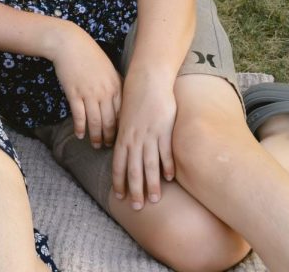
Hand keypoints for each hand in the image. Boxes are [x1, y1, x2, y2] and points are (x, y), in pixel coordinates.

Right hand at [50, 24, 121, 148]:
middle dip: (110, 136)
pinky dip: (80, 127)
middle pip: (111, 121)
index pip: (123, 114)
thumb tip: (120, 102)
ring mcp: (89, 93)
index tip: (121, 137)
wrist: (69, 44)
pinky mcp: (74, 93)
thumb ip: (115, 85)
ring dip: (96, 136)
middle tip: (109, 147)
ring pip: (95, 121)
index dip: (122, 128)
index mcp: (116, 86)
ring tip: (96, 145)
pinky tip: (80, 134)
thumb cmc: (89, 55)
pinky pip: (79, 115)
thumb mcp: (108, 69)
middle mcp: (105, 92)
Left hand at [112, 73, 176, 209]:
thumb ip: (124, 136)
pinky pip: (165, 152)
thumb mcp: (124, 119)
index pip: (118, 165)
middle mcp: (134, 139)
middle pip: (133, 170)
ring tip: (153, 200)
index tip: (120, 197)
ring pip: (150, 165)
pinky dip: (167, 166)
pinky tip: (169, 179)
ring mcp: (149, 136)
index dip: (119, 181)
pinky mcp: (164, 131)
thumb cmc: (134, 100)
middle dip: (134, 190)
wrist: (146, 81)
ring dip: (151, 185)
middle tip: (136, 207)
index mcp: (122, 137)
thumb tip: (123, 151)